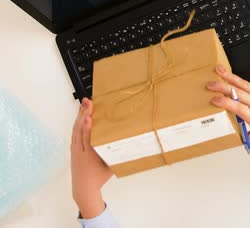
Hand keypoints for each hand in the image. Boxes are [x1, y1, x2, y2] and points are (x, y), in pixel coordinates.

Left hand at [70, 98, 112, 218]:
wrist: (83, 188)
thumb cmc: (99, 178)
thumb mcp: (111, 166)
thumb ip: (118, 155)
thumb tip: (132, 144)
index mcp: (90, 157)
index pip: (87, 139)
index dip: (87, 127)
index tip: (89, 117)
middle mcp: (80, 152)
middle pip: (80, 130)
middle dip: (84, 114)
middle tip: (88, 103)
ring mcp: (75, 150)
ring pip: (75, 129)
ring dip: (80, 115)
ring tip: (85, 104)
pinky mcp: (73, 149)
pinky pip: (74, 133)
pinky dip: (77, 122)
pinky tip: (80, 115)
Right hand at [207, 65, 249, 152]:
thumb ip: (244, 134)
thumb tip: (232, 131)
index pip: (238, 108)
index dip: (225, 102)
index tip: (214, 99)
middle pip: (239, 93)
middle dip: (223, 87)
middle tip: (210, 83)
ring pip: (245, 85)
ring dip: (230, 77)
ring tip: (220, 70)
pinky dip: (242, 83)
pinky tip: (233, 79)